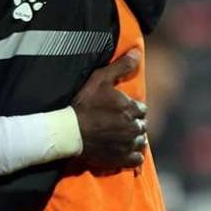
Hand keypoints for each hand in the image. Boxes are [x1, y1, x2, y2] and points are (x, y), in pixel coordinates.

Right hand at [71, 49, 147, 170]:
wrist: (69, 132)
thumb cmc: (84, 104)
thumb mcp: (100, 79)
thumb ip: (121, 66)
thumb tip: (137, 51)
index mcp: (132, 108)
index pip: (142, 109)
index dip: (132, 108)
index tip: (122, 109)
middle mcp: (134, 127)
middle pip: (142, 125)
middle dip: (134, 123)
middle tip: (119, 122)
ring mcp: (128, 145)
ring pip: (140, 141)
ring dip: (134, 138)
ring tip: (122, 136)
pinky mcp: (121, 159)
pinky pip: (136, 159)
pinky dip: (133, 155)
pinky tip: (125, 150)